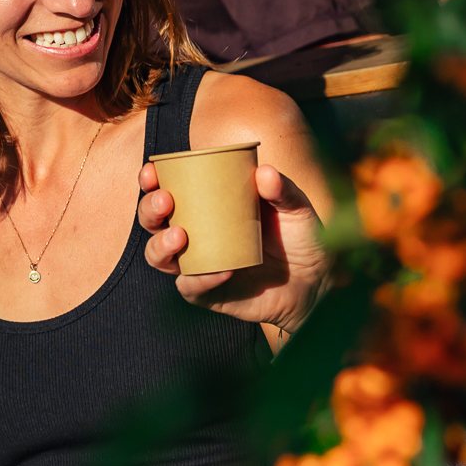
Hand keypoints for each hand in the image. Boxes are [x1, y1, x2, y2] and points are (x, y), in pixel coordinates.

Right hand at [140, 162, 328, 333]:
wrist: (316, 282)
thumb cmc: (301, 238)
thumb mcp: (296, 208)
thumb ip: (283, 190)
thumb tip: (264, 173)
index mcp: (208, 205)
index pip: (169, 188)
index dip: (152, 181)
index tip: (152, 172)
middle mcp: (196, 234)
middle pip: (153, 222)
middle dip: (149, 210)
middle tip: (166, 201)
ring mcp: (199, 264)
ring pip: (159, 257)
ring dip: (160, 245)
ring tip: (180, 236)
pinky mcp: (209, 293)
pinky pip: (191, 287)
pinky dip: (200, 279)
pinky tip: (223, 270)